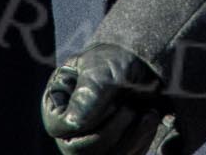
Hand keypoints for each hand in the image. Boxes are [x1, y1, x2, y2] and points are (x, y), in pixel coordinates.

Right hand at [40, 43, 168, 154]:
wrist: (142, 64)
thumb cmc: (116, 61)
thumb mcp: (102, 70)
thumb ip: (87, 95)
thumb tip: (75, 124)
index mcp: (56, 103)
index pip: (58, 128)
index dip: (86, 121)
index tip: (112, 103)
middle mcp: (68, 128)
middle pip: (79, 153)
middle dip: (112, 133)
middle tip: (131, 109)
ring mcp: (89, 142)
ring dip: (130, 140)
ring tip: (148, 115)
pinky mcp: (112, 149)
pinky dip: (139, 144)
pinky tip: (149, 122)